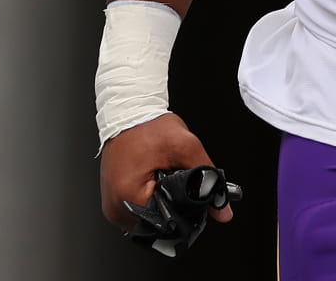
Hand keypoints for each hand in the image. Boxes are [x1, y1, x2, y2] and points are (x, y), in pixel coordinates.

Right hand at [99, 113, 233, 231]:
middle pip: (156, 225)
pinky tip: (155, 183)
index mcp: (128, 195)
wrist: (129, 110)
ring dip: (161, 205)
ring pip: (147, 220)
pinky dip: (149, 200)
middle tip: (176, 180)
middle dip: (173, 208)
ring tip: (164, 180)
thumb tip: (223, 210)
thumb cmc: (149, 125)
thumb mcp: (186, 148)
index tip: (190, 194)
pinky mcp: (113, 200)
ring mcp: (112, 205)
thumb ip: (209, 179)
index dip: (185, 212)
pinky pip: (137, 211)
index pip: (167, 223)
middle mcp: (115, 206)